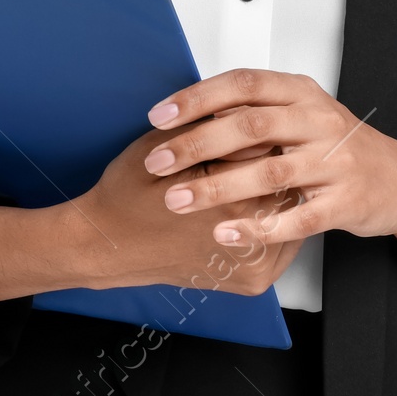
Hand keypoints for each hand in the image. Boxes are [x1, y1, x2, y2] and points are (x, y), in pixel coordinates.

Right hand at [70, 125, 302, 298]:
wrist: (108, 244)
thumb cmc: (129, 194)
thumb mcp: (164, 144)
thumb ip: (213, 130)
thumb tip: (253, 115)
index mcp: (228, 197)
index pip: (270, 151)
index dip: (261, 133)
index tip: (253, 128)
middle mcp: (247, 237)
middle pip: (286, 183)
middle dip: (274, 163)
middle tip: (258, 152)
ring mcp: (254, 265)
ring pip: (289, 214)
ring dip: (280, 193)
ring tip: (259, 178)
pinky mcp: (254, 280)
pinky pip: (282, 244)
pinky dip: (276, 224)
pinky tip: (258, 206)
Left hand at [139, 69, 396, 319]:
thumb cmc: (341, 146)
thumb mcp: (303, 113)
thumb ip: (257, 109)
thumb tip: (192, 109)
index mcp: (302, 93)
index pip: (243, 84)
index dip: (198, 98)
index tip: (160, 115)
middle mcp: (319, 122)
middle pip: (249, 126)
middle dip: (196, 144)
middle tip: (158, 161)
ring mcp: (335, 163)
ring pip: (268, 172)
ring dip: (217, 187)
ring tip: (177, 199)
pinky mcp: (344, 203)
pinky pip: (296, 217)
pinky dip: (257, 227)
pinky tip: (225, 233)